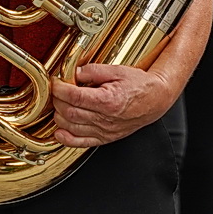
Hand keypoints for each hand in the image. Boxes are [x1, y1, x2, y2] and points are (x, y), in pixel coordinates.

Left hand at [51, 62, 178, 147]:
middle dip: (57, 101)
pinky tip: (60, 131)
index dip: (60, 89)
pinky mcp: (106, 138)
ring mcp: (105, 130)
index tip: (56, 82)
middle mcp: (105, 118)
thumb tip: (75, 73)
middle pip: (70, 112)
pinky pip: (82, 143)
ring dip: (60, 116)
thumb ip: (94, 70)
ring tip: (59, 105)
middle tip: (57, 91)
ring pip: (72, 127)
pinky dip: (67, 139)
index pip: (75, 97)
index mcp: (108, 100)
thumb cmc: (140, 85)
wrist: (156, 99)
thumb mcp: (118, 70)